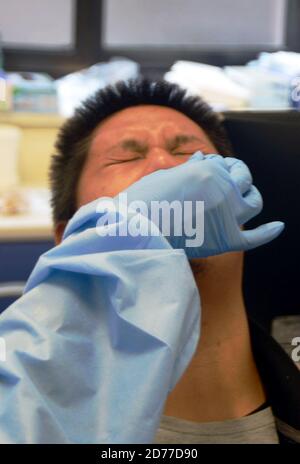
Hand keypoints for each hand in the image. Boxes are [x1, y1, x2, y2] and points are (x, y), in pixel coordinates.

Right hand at [117, 151, 283, 257]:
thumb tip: (203, 156)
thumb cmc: (145, 200)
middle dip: (241, 181)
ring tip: (247, 198)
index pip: (229, 166)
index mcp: (210, 171)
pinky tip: (279, 227)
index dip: (225, 169)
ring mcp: (228, 215)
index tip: (219, 173)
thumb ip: (191, 167)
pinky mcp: (225, 240)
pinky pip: (255, 238)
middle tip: (233, 184)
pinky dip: (268, 232)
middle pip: (246, 183)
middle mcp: (224, 190)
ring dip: (252, 198)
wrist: (134, 230)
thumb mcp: (168, 175)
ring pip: (254, 204)